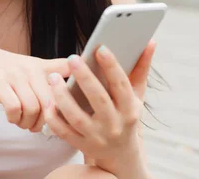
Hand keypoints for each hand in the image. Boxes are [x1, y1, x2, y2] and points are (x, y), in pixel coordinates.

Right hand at [0, 35, 72, 132]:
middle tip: (37, 126)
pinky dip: (15, 119)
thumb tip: (76, 87)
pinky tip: (12, 118)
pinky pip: (14, 107)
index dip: (74, 91)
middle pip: (51, 102)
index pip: (68, 72)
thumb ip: (54, 72)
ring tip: (23, 123)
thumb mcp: (31, 67)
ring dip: (28, 123)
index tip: (72, 108)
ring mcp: (14, 75)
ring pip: (33, 107)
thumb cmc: (6, 71)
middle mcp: (31, 69)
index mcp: (42, 67)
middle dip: (46, 121)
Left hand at [43, 41, 155, 178]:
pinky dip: (54, 118)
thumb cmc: (127, 116)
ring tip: (53, 77)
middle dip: (85, 77)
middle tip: (73, 58)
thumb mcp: (137, 96)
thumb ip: (141, 68)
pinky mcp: (81, 145)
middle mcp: (114, 125)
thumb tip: (150, 41)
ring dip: (63, 97)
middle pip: (98, 99)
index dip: (112, 66)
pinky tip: (48, 102)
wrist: (121, 156)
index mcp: (130, 110)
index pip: (121, 85)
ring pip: (77, 117)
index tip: (101, 48)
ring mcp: (97, 138)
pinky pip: (63, 132)